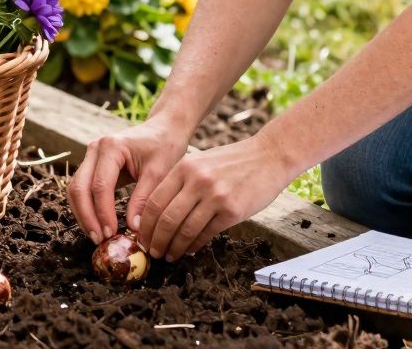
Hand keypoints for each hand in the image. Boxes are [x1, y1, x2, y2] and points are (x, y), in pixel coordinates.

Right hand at [68, 115, 189, 243]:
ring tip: (96, 236)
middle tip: (99, 239)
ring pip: (75, 189)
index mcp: (111, 146)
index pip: (100, 185)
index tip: (111, 234)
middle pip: (79, 187)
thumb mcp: (160, 172)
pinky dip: (86, 208)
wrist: (164, 129)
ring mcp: (91, 156)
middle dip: (87, 216)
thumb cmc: (165, 147)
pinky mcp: (93, 165)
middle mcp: (95, 149)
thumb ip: (144, 199)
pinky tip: (97, 224)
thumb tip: (133, 229)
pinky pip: (82, 189)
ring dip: (83, 214)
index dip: (103, 212)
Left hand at [135, 132, 295, 262]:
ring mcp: (215, 196)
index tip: (142, 237)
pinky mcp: (232, 211)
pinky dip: (194, 245)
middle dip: (155, 240)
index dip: (144, 224)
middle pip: (166, 219)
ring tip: (169, 255)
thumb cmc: (232, 162)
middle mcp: (197, 181)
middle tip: (153, 251)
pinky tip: (190, 250)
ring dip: (174, 247)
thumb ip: (180, 182)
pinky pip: (206, 234)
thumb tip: (157, 213)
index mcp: (184, 167)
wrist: (269, 156)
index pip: (154, 202)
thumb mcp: (200, 162)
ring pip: (185, 230)